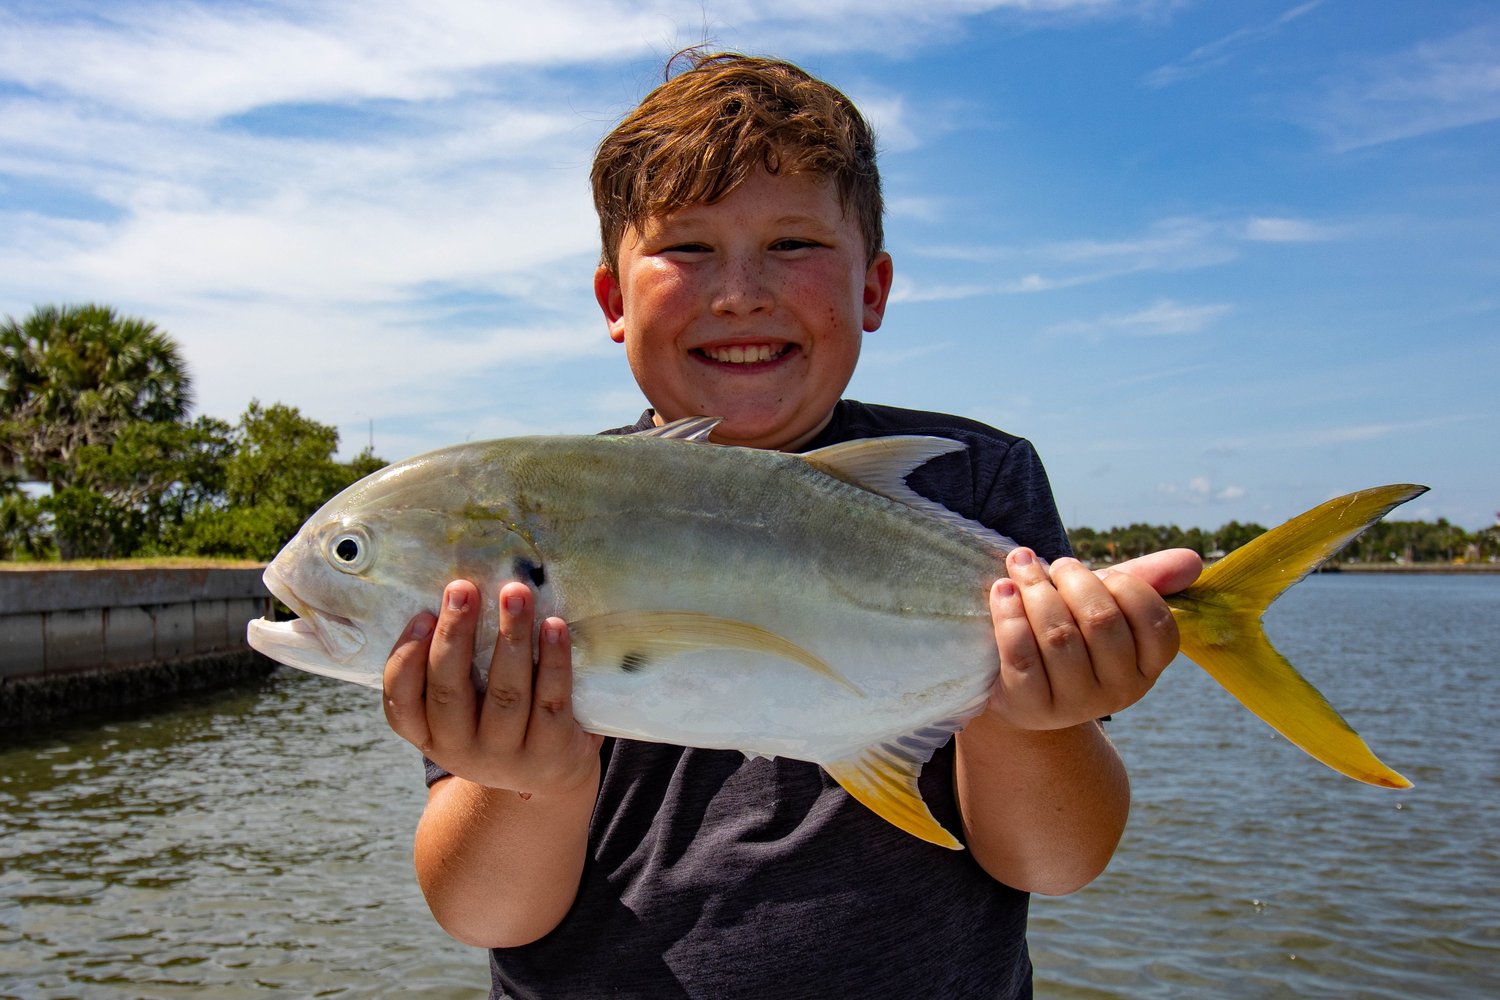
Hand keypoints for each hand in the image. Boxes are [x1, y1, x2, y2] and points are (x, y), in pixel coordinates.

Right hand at [382, 580, 602, 795]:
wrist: (549, 775)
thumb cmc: (499, 718)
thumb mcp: (466, 705)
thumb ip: (455, 664)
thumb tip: (458, 593)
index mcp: (429, 733)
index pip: (400, 702)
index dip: (406, 659)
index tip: (422, 614)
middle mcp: (460, 750)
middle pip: (449, 693)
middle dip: (455, 636)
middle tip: (463, 588)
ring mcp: (506, 755)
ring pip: (505, 695)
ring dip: (510, 639)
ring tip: (515, 593)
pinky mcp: (551, 753)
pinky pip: (551, 703)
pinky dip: (554, 662)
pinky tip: (554, 626)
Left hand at [986, 548, 1201, 730]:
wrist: (1020, 687)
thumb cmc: (1072, 633)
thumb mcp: (1109, 606)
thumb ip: (1147, 580)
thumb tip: (1194, 560)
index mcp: (1148, 666)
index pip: (1155, 621)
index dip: (1125, 585)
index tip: (1099, 572)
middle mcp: (1119, 692)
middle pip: (1101, 622)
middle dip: (1074, 580)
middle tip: (1056, 565)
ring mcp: (1074, 704)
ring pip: (1058, 636)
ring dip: (1036, 589)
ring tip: (1022, 567)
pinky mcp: (1029, 707)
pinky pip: (1020, 654)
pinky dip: (1009, 615)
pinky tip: (1002, 590)